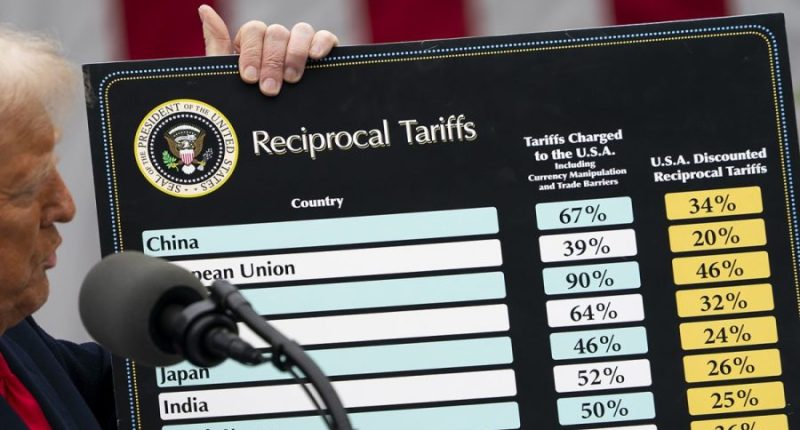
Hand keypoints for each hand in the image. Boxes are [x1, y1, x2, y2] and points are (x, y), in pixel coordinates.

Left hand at [198, 4, 337, 95]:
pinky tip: (316, 57)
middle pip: (276, 32)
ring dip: (295, 54)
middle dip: (272, 62)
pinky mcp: (323, 56)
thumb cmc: (247, 106)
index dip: (252, 52)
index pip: (253, 31)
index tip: (249, 78)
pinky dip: (322, 42)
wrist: (271, 138)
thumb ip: (216, 44)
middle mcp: (277, 43)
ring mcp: (301, 48)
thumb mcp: (226, 78)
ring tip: (292, 79)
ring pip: (301, 31)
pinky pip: (327, 38)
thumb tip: (204, 9)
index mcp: (252, 45)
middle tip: (269, 89)